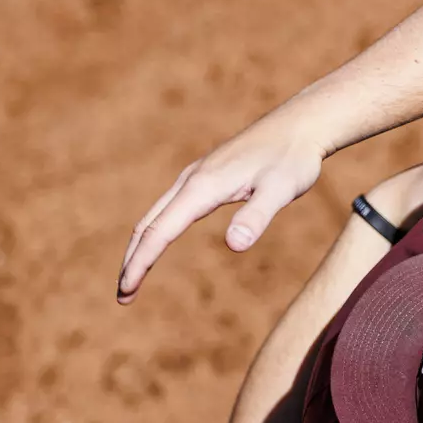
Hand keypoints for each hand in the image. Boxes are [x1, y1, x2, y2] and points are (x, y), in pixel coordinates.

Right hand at [118, 114, 324, 302]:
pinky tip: (158, 242)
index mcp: (201, 187)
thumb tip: (234, 245)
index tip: (126, 291)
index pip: (159, 232)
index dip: (140, 263)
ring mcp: (195, 177)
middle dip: (132, 261)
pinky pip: (169, 207)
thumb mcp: (281, 190)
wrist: (299, 125)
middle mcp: (190, 181)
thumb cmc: (293, 160)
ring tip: (133, 276)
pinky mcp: (204, 177)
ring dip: (140, 247)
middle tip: (123, 297)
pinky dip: (155, 230)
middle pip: (147, 225)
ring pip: (155, 215)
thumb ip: (256, 216)